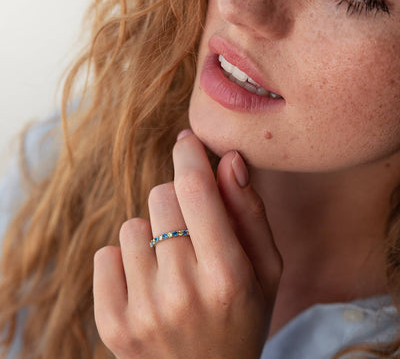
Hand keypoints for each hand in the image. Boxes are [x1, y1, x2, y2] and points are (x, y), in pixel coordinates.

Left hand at [93, 130, 282, 358]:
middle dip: (177, 200)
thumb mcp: (266, 269)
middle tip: (192, 230)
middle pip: (161, 197)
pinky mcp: (111, 323)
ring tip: (171, 265)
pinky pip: (106, 254)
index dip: (189, 155)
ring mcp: (141, 310)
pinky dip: (126, 259)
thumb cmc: (243, 316)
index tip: (187, 141)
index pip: (196, 190)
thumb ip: (250, 212)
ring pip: (133, 225)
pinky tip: (147, 282)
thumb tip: (229, 159)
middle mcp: (181, 293)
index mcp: (228, 276)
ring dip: (152, 234)